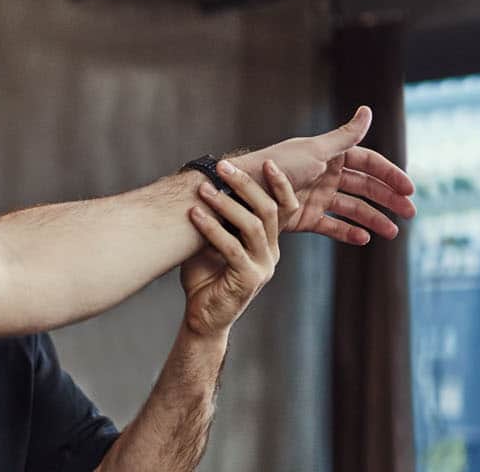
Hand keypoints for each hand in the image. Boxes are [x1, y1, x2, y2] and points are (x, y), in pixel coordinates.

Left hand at [181, 159, 299, 336]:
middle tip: (224, 166)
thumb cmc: (206, 277)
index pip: (284, 208)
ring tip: (204, 190)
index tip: (267, 161)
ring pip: (252, 226)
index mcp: (268, 242)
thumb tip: (206, 181)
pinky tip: (195, 215)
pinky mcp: (248, 280)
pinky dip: (212, 228)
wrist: (202, 317)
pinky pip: (231, 248)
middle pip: (268, 210)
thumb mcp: (214, 241)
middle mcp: (270, 253)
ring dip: (226, 204)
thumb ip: (219, 217)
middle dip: (247, 185)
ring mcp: (262, 267)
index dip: (280, 184)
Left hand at [227, 106, 415, 244]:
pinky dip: (348, 232)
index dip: (389, 175)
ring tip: (393, 232)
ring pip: (352, 208)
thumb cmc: (277, 167)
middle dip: (388, 199)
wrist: (241, 191)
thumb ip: (345, 136)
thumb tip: (368, 110)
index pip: (368, 163)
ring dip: (373, 219)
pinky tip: (365, 240)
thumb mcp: (315, 151)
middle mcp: (325, 174)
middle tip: (410, 214)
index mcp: (330, 155)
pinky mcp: (305, 218)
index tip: (409, 190)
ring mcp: (316, 197)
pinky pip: (332, 225)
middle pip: (365, 187)